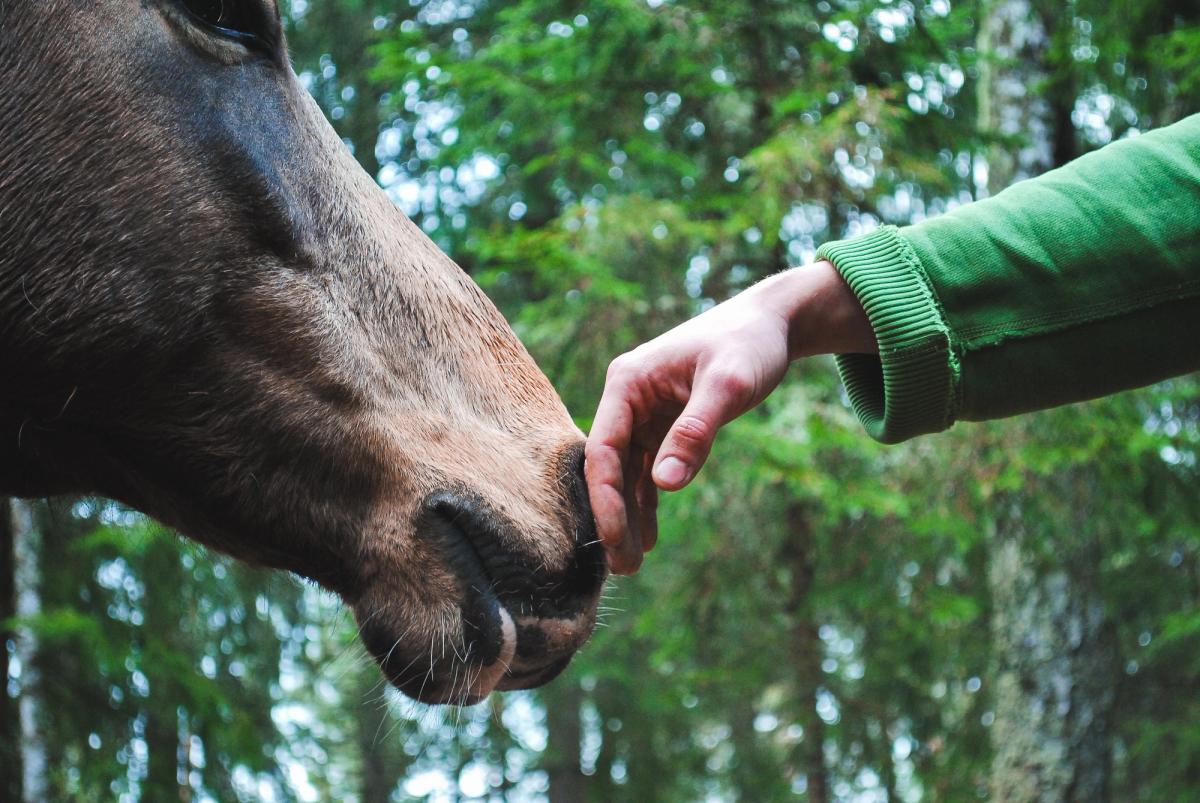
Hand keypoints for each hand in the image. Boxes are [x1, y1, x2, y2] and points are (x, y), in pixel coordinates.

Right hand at [585, 260, 874, 573]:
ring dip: (629, 516)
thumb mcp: (728, 386)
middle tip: (624, 569)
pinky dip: (649, 501)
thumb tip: (664, 485)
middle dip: (613, 516)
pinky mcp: (663, 425)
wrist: (772, 324)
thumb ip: (695, 433)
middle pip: (609, 466)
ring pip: (627, 473)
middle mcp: (627, 399)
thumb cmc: (748, 345)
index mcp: (628, 382)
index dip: (606, 497)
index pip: (603, 448)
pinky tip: (650, 537)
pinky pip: (648, 470)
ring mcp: (643, 413)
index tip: (615, 539)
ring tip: (632, 565)